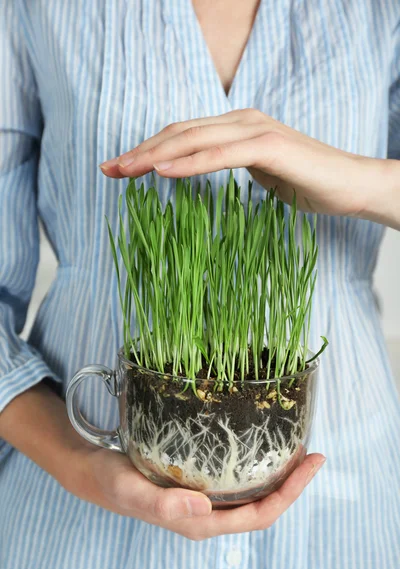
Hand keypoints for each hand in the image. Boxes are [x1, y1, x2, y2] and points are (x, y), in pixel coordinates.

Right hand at [68, 444, 324, 540]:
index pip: (259, 515)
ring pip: (253, 492)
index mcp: (202, 523)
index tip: (310, 465)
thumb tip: (204, 510)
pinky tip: (261, 444)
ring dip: (278, 473)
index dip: (290, 494)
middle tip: (313, 451)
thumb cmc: (115, 484)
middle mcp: (210, 514)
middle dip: (293, 483)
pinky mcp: (200, 483)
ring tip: (296, 446)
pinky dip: (256, 463)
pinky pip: (238, 478)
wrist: (98, 473)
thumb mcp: (135, 492)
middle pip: (264, 505)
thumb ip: (166, 504)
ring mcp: (207, 500)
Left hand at [100, 109, 399, 228]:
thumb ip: (230, 165)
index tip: (119, 167)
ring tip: (124, 170)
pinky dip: (189, 162)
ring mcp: (255, 130)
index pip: (182, 135)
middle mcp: (241, 120)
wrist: (350, 185)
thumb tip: (202, 172)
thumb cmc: (306, 183)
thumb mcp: (258, 174)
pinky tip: (162, 171)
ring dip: (154, 155)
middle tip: (108, 169)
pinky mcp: (269, 146)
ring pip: (193, 139)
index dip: (148, 149)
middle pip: (179, 132)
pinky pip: (220, 154)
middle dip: (140, 151)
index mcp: (236, 127)